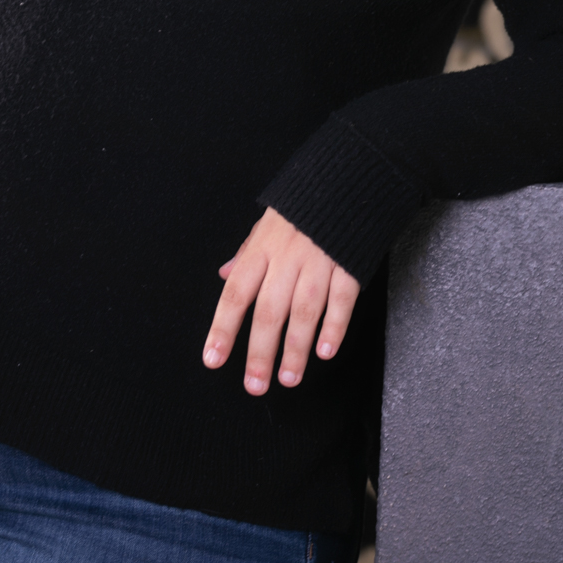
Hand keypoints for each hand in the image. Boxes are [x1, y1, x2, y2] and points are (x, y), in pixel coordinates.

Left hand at [202, 207, 360, 394]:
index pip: (236, 292)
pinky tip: (326, 351)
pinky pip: (341, 300)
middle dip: (260, 352)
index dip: (223, 328)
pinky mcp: (349, 262)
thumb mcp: (267, 221)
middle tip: (255, 385)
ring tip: (288, 378)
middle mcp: (287, 257)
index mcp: (263, 247)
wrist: (348, 176)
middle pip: (269, 310)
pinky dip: (334, 327)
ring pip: (304, 311)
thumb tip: (223, 274)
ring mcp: (319, 260)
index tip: (212, 359)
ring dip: (296, 349)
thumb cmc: (303, 205)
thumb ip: (246, 251)